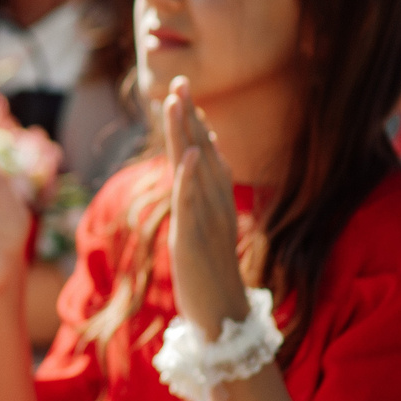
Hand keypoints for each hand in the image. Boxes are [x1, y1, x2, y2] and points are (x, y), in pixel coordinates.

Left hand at [162, 77, 249, 337]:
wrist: (223, 318)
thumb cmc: (209, 277)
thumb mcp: (201, 233)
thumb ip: (197, 207)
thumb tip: (190, 183)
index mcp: (214, 203)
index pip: (204, 155)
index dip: (194, 125)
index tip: (182, 93)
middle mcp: (215, 205)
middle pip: (201, 152)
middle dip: (189, 117)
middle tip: (179, 82)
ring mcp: (207, 220)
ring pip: (197, 169)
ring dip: (187, 134)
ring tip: (177, 101)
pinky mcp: (195, 239)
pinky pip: (193, 204)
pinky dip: (190, 178)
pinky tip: (189, 154)